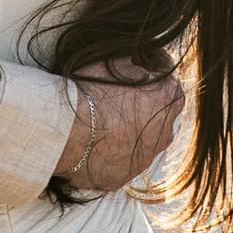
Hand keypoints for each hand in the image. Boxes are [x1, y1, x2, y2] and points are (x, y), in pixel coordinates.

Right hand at [54, 61, 183, 191]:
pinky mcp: (124, 176)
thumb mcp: (115, 57)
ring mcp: (145, 158)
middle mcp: (164, 132)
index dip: (151, 59)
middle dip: (145, 94)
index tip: (137, 56)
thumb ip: (135, 57)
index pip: (167, 73)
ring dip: (132, 122)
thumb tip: (137, 59)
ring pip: (144, 135)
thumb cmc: (91, 88)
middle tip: (121, 82)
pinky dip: (116, 145)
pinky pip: (124, 156)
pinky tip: (97, 134)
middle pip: (159, 107)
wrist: (65, 130)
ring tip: (107, 111)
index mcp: (167, 99)